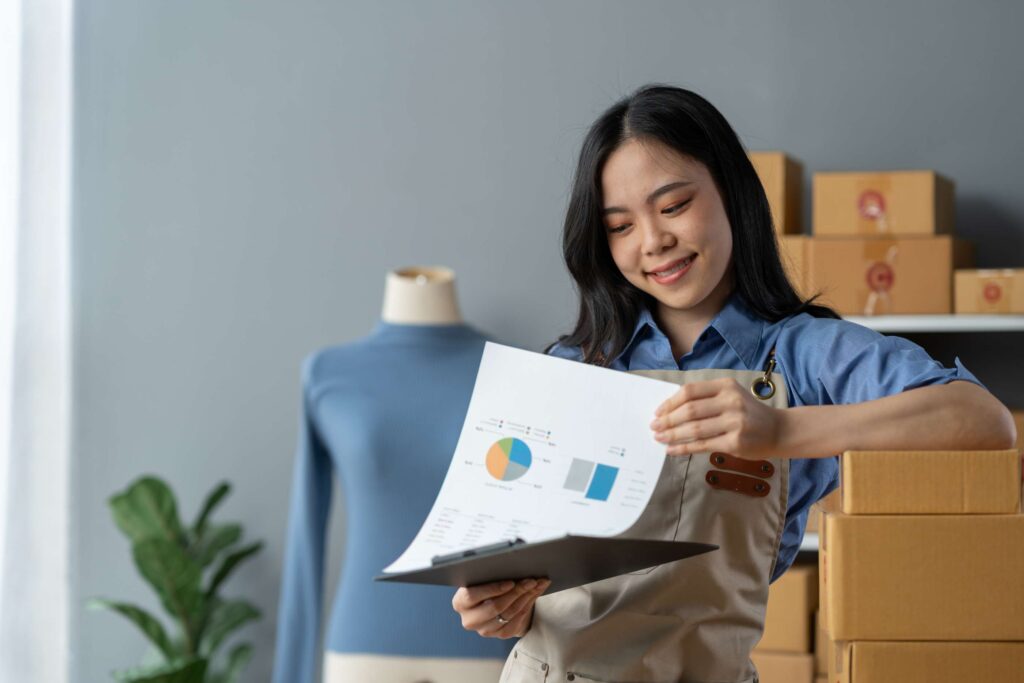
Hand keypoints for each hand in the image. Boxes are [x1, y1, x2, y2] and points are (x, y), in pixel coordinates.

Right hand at [451, 578, 550, 638]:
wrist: (494, 602)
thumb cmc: (486, 585)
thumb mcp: (482, 579)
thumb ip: (490, 574)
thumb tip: (510, 564)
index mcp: (460, 602)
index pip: (472, 595)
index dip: (492, 589)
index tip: (510, 582)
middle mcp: (470, 619)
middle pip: (495, 607)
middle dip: (515, 592)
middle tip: (530, 580)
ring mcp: (485, 630)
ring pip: (509, 613)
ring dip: (526, 596)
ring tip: (537, 583)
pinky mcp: (500, 634)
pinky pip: (517, 620)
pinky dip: (529, 604)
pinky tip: (536, 593)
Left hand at [649, 377, 782, 458]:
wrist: (779, 430)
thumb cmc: (748, 413)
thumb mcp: (730, 396)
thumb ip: (705, 398)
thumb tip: (670, 410)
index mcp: (725, 386)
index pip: (690, 391)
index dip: (670, 403)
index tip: (658, 412)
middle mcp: (731, 401)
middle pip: (690, 411)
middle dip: (667, 420)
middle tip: (654, 427)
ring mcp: (734, 422)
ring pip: (694, 429)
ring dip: (672, 435)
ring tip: (659, 438)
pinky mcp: (735, 442)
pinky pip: (702, 445)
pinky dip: (684, 448)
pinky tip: (672, 449)